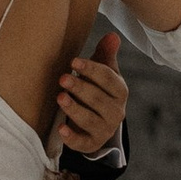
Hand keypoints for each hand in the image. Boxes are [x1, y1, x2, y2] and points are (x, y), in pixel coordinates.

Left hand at [55, 30, 124, 159]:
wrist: (97, 121)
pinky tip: (61, 129)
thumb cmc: (97, 89)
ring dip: (74, 109)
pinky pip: (83, 143)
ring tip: (60, 97)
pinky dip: (72, 137)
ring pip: (90, 120)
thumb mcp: (103, 72)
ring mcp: (105, 129)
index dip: (91, 70)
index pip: (108, 79)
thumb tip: (113, 35)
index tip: (73, 61)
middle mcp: (116, 111)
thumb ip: (106, 54)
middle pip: (98, 99)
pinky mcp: (92, 143)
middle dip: (80, 88)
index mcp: (120, 91)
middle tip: (62, 78)